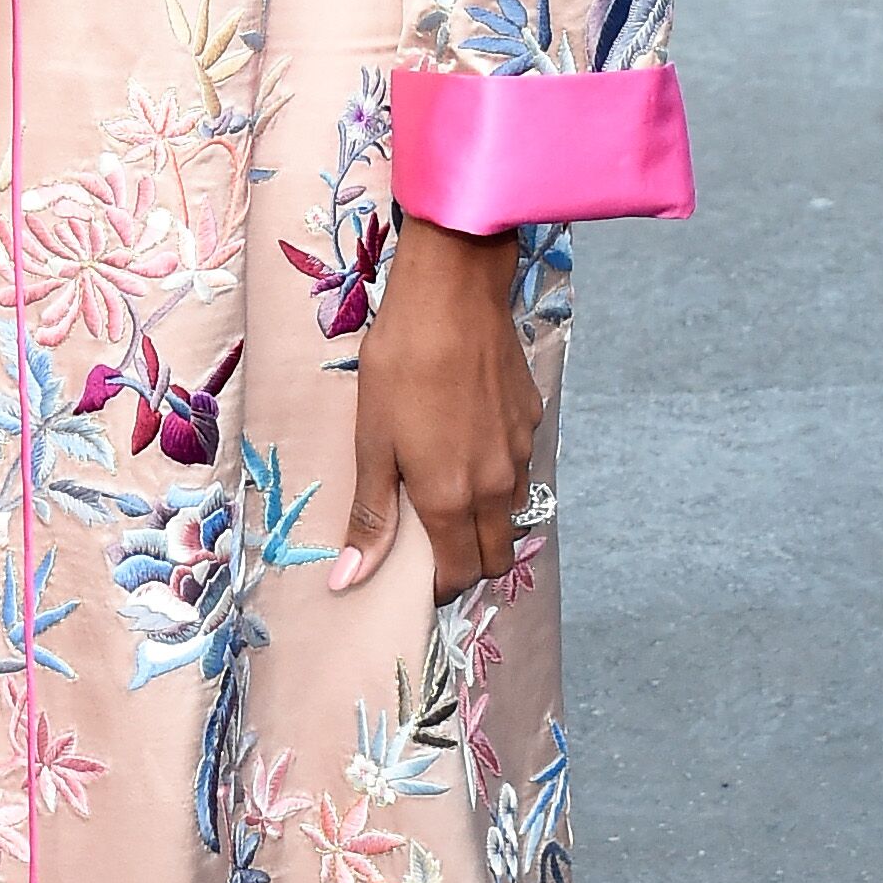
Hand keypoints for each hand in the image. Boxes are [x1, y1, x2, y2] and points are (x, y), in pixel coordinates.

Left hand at [330, 216, 540, 605]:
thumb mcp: (373, 443)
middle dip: (467, 562)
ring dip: (484, 520)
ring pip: (510, 512)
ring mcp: (521, 451)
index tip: (417, 581)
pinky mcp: (532, 418)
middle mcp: (497, 485)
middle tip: (431, 544)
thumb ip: (372, 516)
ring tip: (445, 492)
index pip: (460, 573)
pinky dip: (497, 476)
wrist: (453, 295)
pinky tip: (465, 442)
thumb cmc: (400, 366)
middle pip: (495, 554)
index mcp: (452, 499)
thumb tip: (350, 579)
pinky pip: (519, 467)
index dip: (439, 587)